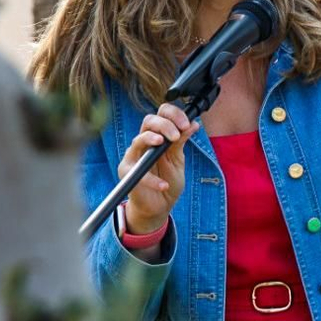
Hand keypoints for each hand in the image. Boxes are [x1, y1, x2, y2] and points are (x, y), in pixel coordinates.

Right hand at [120, 103, 197, 234]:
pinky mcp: (127, 173)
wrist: (159, 206)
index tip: (187, 123)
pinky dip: (152, 179)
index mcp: (157, 136)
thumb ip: (181, 142)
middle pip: (148, 121)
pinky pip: (138, 172)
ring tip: (165, 143)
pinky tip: (163, 185)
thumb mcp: (177, 160)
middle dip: (165, 124)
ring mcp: (133, 156)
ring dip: (151, 138)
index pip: (161, 115)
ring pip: (138, 140)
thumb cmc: (168, 181)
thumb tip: (193, 124)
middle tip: (177, 135)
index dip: (174, 114)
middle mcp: (144, 142)